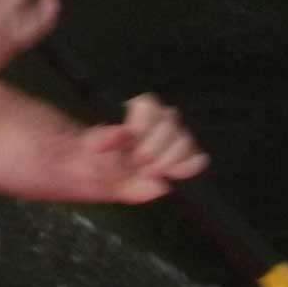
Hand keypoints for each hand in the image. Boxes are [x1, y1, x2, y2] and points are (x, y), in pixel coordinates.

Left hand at [70, 94, 209, 202]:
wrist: (101, 180)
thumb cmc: (94, 159)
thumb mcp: (89, 150)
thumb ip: (102, 139)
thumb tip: (122, 133)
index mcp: (136, 113)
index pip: (148, 106)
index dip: (142, 124)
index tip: (130, 142)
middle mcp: (159, 122)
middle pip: (169, 125)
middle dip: (152, 149)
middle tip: (136, 164)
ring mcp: (175, 140)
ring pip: (185, 141)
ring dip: (167, 161)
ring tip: (149, 172)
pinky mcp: (186, 160)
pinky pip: (198, 158)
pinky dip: (188, 167)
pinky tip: (173, 174)